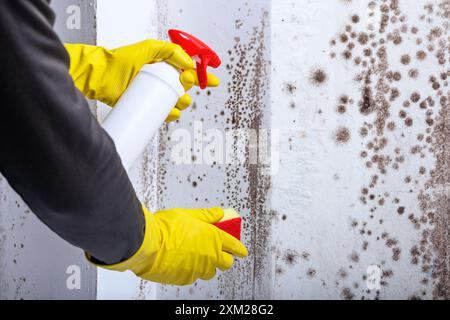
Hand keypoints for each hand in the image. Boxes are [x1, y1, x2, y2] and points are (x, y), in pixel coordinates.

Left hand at [65, 41, 218, 121]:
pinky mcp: (150, 107)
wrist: (103, 77)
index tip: (211, 80)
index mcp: (166, 64)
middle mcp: (163, 79)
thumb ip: (170, 51)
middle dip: (191, 86)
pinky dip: (172, 115)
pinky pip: (167, 114)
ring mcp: (156, 94)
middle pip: (187, 87)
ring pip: (179, 102)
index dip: (203, 75)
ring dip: (184, 102)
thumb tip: (188, 62)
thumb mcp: (148, 48)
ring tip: (177, 99)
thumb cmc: (121, 60)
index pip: (190, 69)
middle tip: (185, 82)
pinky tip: (170, 112)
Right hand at [88, 207, 247, 285]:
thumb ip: (206, 216)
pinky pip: (194, 276)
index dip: (239, 248)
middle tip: (218, 251)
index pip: (234, 245)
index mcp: (214, 238)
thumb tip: (219, 213)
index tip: (241, 250)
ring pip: (210, 272)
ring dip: (208, 265)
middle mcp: (210, 256)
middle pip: (226, 263)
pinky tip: (183, 261)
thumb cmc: (166, 228)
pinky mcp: (186, 279)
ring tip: (197, 256)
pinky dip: (192, 270)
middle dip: (225, 258)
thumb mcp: (189, 215)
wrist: (147, 245)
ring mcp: (198, 270)